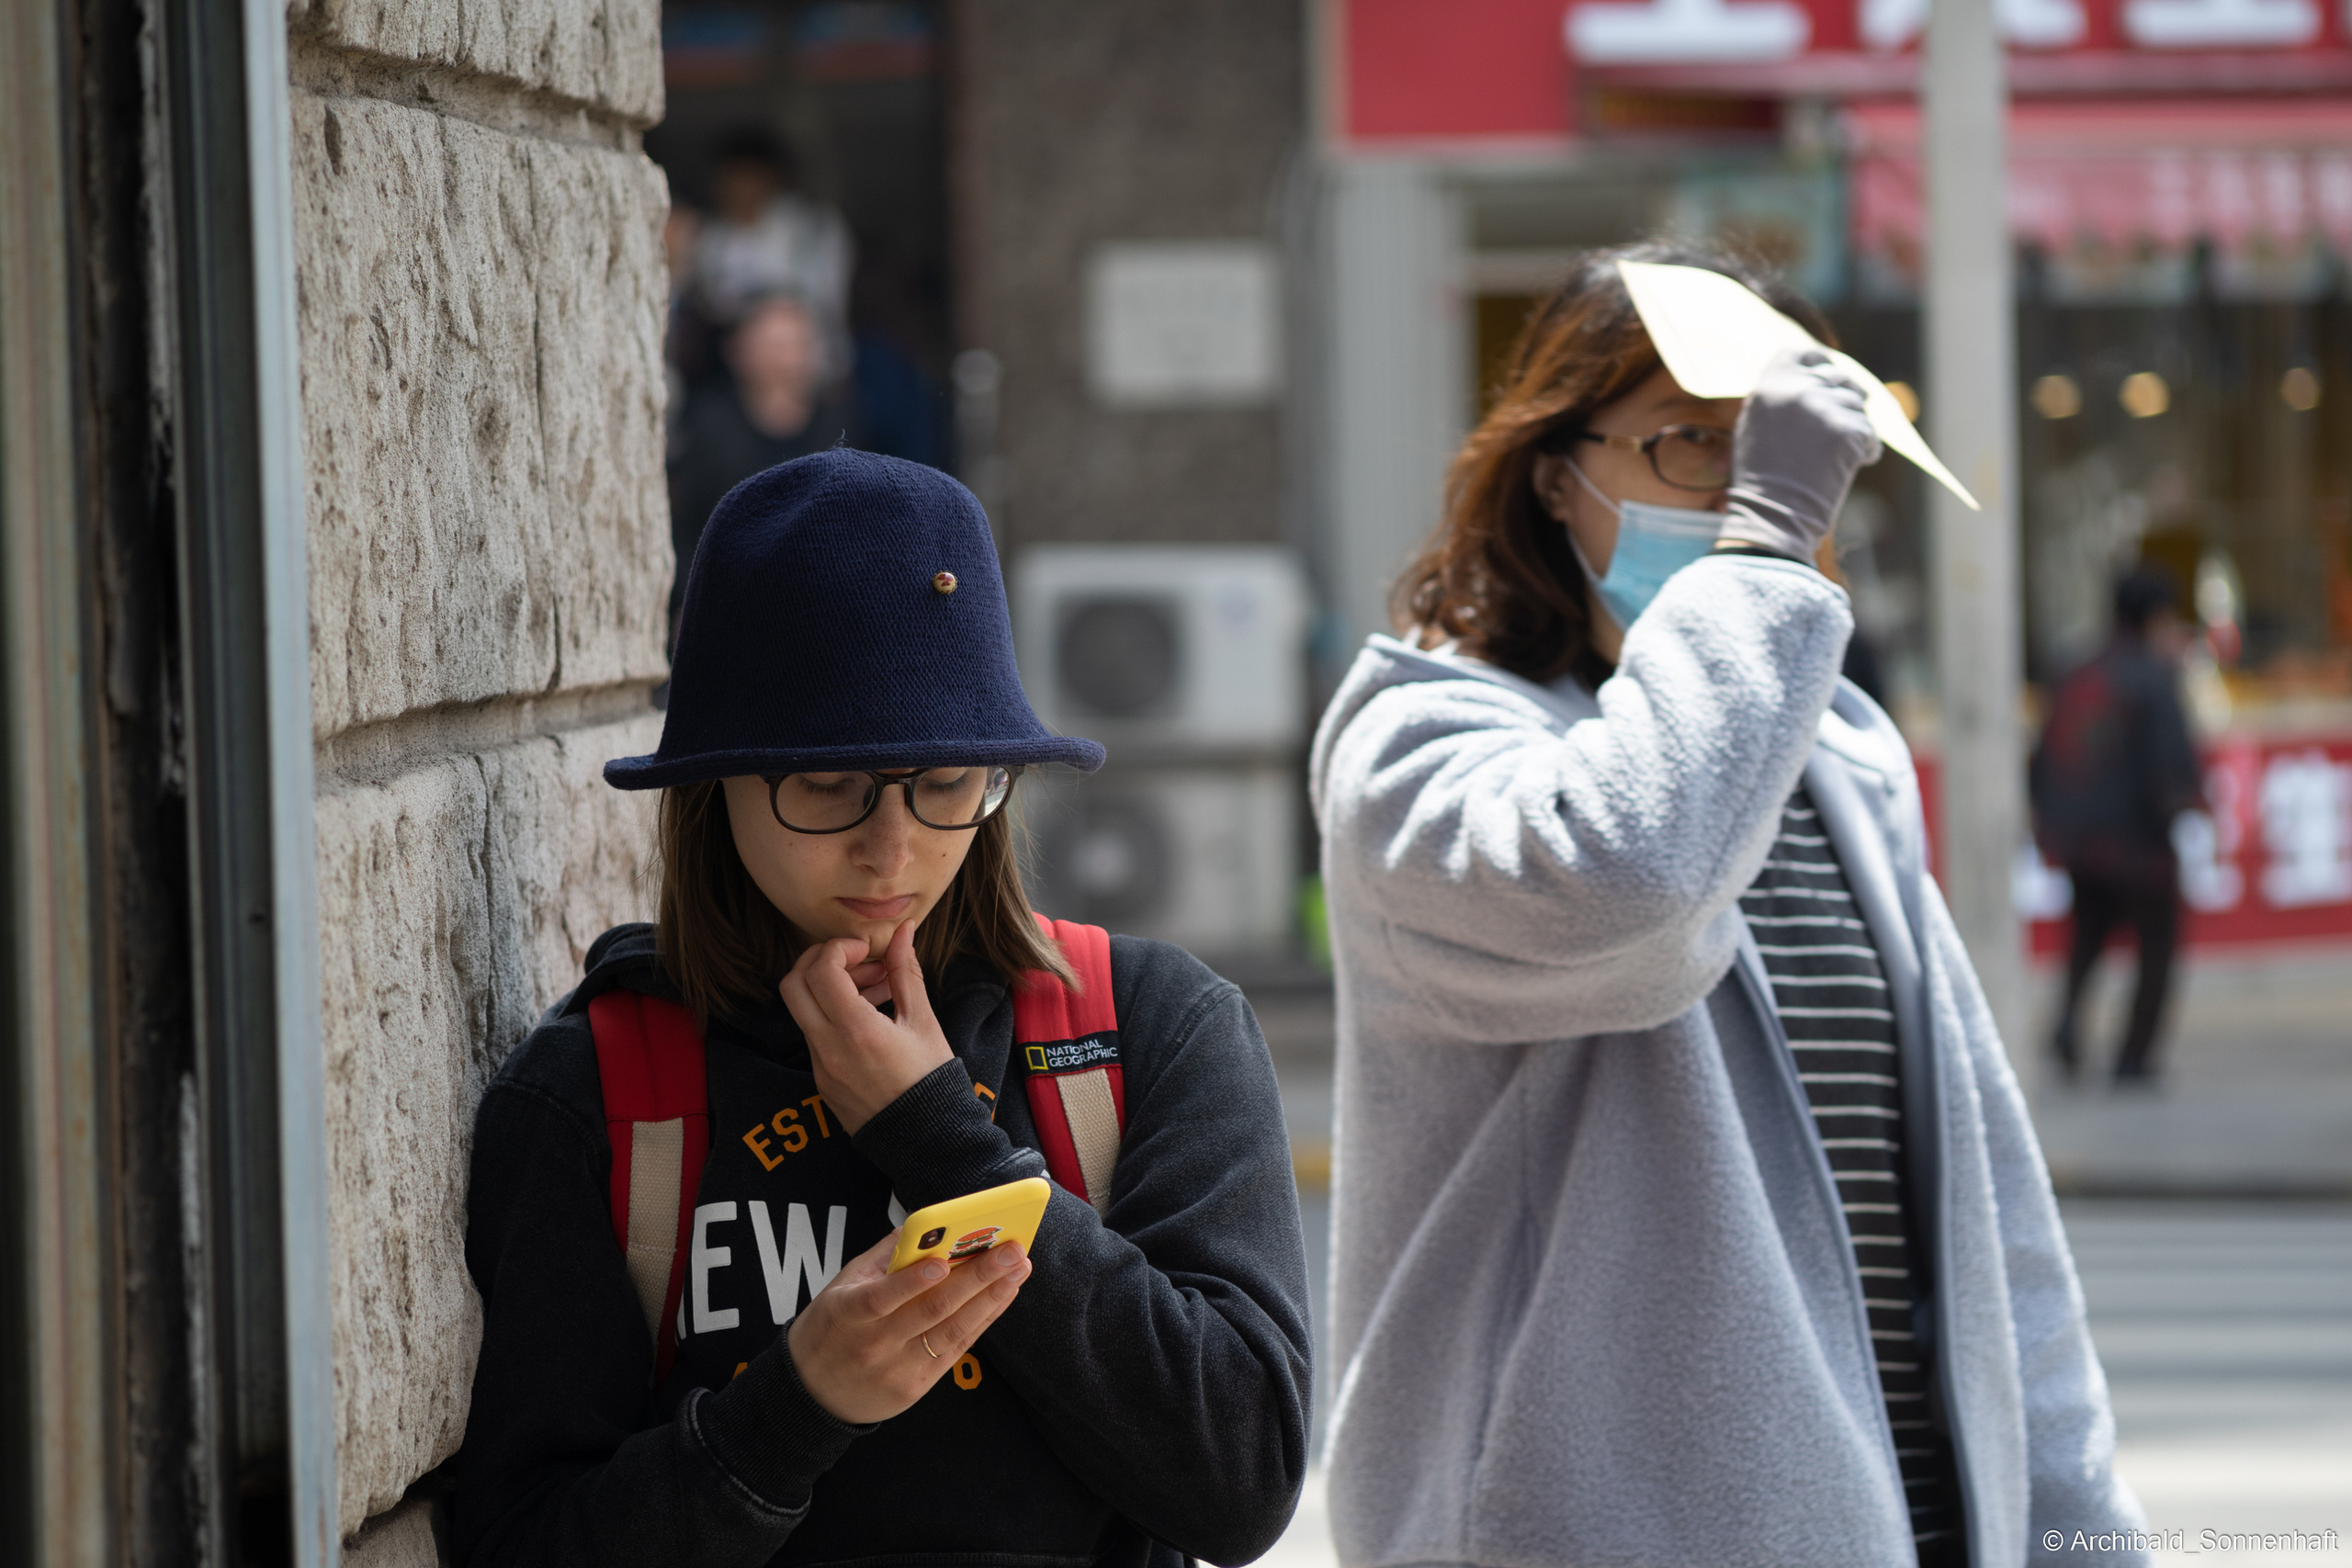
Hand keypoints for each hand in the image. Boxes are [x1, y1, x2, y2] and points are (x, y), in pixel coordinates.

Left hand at [779, 919, 953, 1133]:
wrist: (927, 1140)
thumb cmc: (932, 1080)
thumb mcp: (924, 1021)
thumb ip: (906, 972)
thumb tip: (903, 931)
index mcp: (856, 1031)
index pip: (821, 971)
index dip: (839, 948)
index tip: (866, 948)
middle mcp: (828, 1049)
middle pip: (793, 985)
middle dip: (820, 961)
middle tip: (857, 959)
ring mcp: (821, 1067)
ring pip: (803, 1010)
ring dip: (829, 988)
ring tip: (875, 985)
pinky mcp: (822, 1081)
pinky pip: (815, 1035)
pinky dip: (833, 1014)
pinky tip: (870, 1015)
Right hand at [786, 1228, 1030, 1423]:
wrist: (813, 1394)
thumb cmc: (832, 1326)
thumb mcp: (841, 1286)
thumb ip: (884, 1258)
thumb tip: (927, 1224)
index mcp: (847, 1313)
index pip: (881, 1297)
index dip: (912, 1280)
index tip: (944, 1259)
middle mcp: (874, 1344)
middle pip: (932, 1310)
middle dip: (977, 1277)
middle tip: (1012, 1250)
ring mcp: (898, 1369)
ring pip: (952, 1330)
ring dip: (991, 1296)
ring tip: (1019, 1268)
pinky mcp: (917, 1386)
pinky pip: (957, 1348)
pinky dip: (984, 1319)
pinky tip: (1004, 1294)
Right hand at [1719, 346, 1882, 557]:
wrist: (1772, 516)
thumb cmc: (1762, 479)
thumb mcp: (1757, 426)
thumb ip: (1781, 396)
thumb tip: (1814, 376)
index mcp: (1769, 384)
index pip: (1802, 354)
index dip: (1818, 363)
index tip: (1827, 377)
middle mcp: (1796, 389)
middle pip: (1836, 377)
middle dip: (1844, 396)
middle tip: (1842, 424)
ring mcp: (1824, 408)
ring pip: (1857, 405)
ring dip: (1854, 428)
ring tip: (1833, 457)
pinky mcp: (1848, 431)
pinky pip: (1870, 433)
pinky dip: (1864, 452)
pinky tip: (1845, 469)